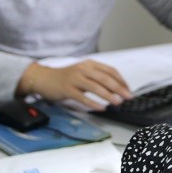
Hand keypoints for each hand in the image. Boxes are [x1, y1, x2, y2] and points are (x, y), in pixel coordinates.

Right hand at [17, 61, 131, 110]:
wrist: (43, 78)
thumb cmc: (66, 77)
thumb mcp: (83, 73)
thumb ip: (97, 78)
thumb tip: (116, 89)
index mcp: (89, 64)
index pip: (110, 71)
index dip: (121, 80)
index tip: (128, 90)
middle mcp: (83, 69)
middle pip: (105, 78)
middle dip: (119, 88)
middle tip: (128, 97)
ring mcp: (75, 79)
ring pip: (95, 87)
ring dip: (108, 96)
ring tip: (117, 103)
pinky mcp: (67, 89)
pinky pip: (82, 97)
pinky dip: (93, 103)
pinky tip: (101, 108)